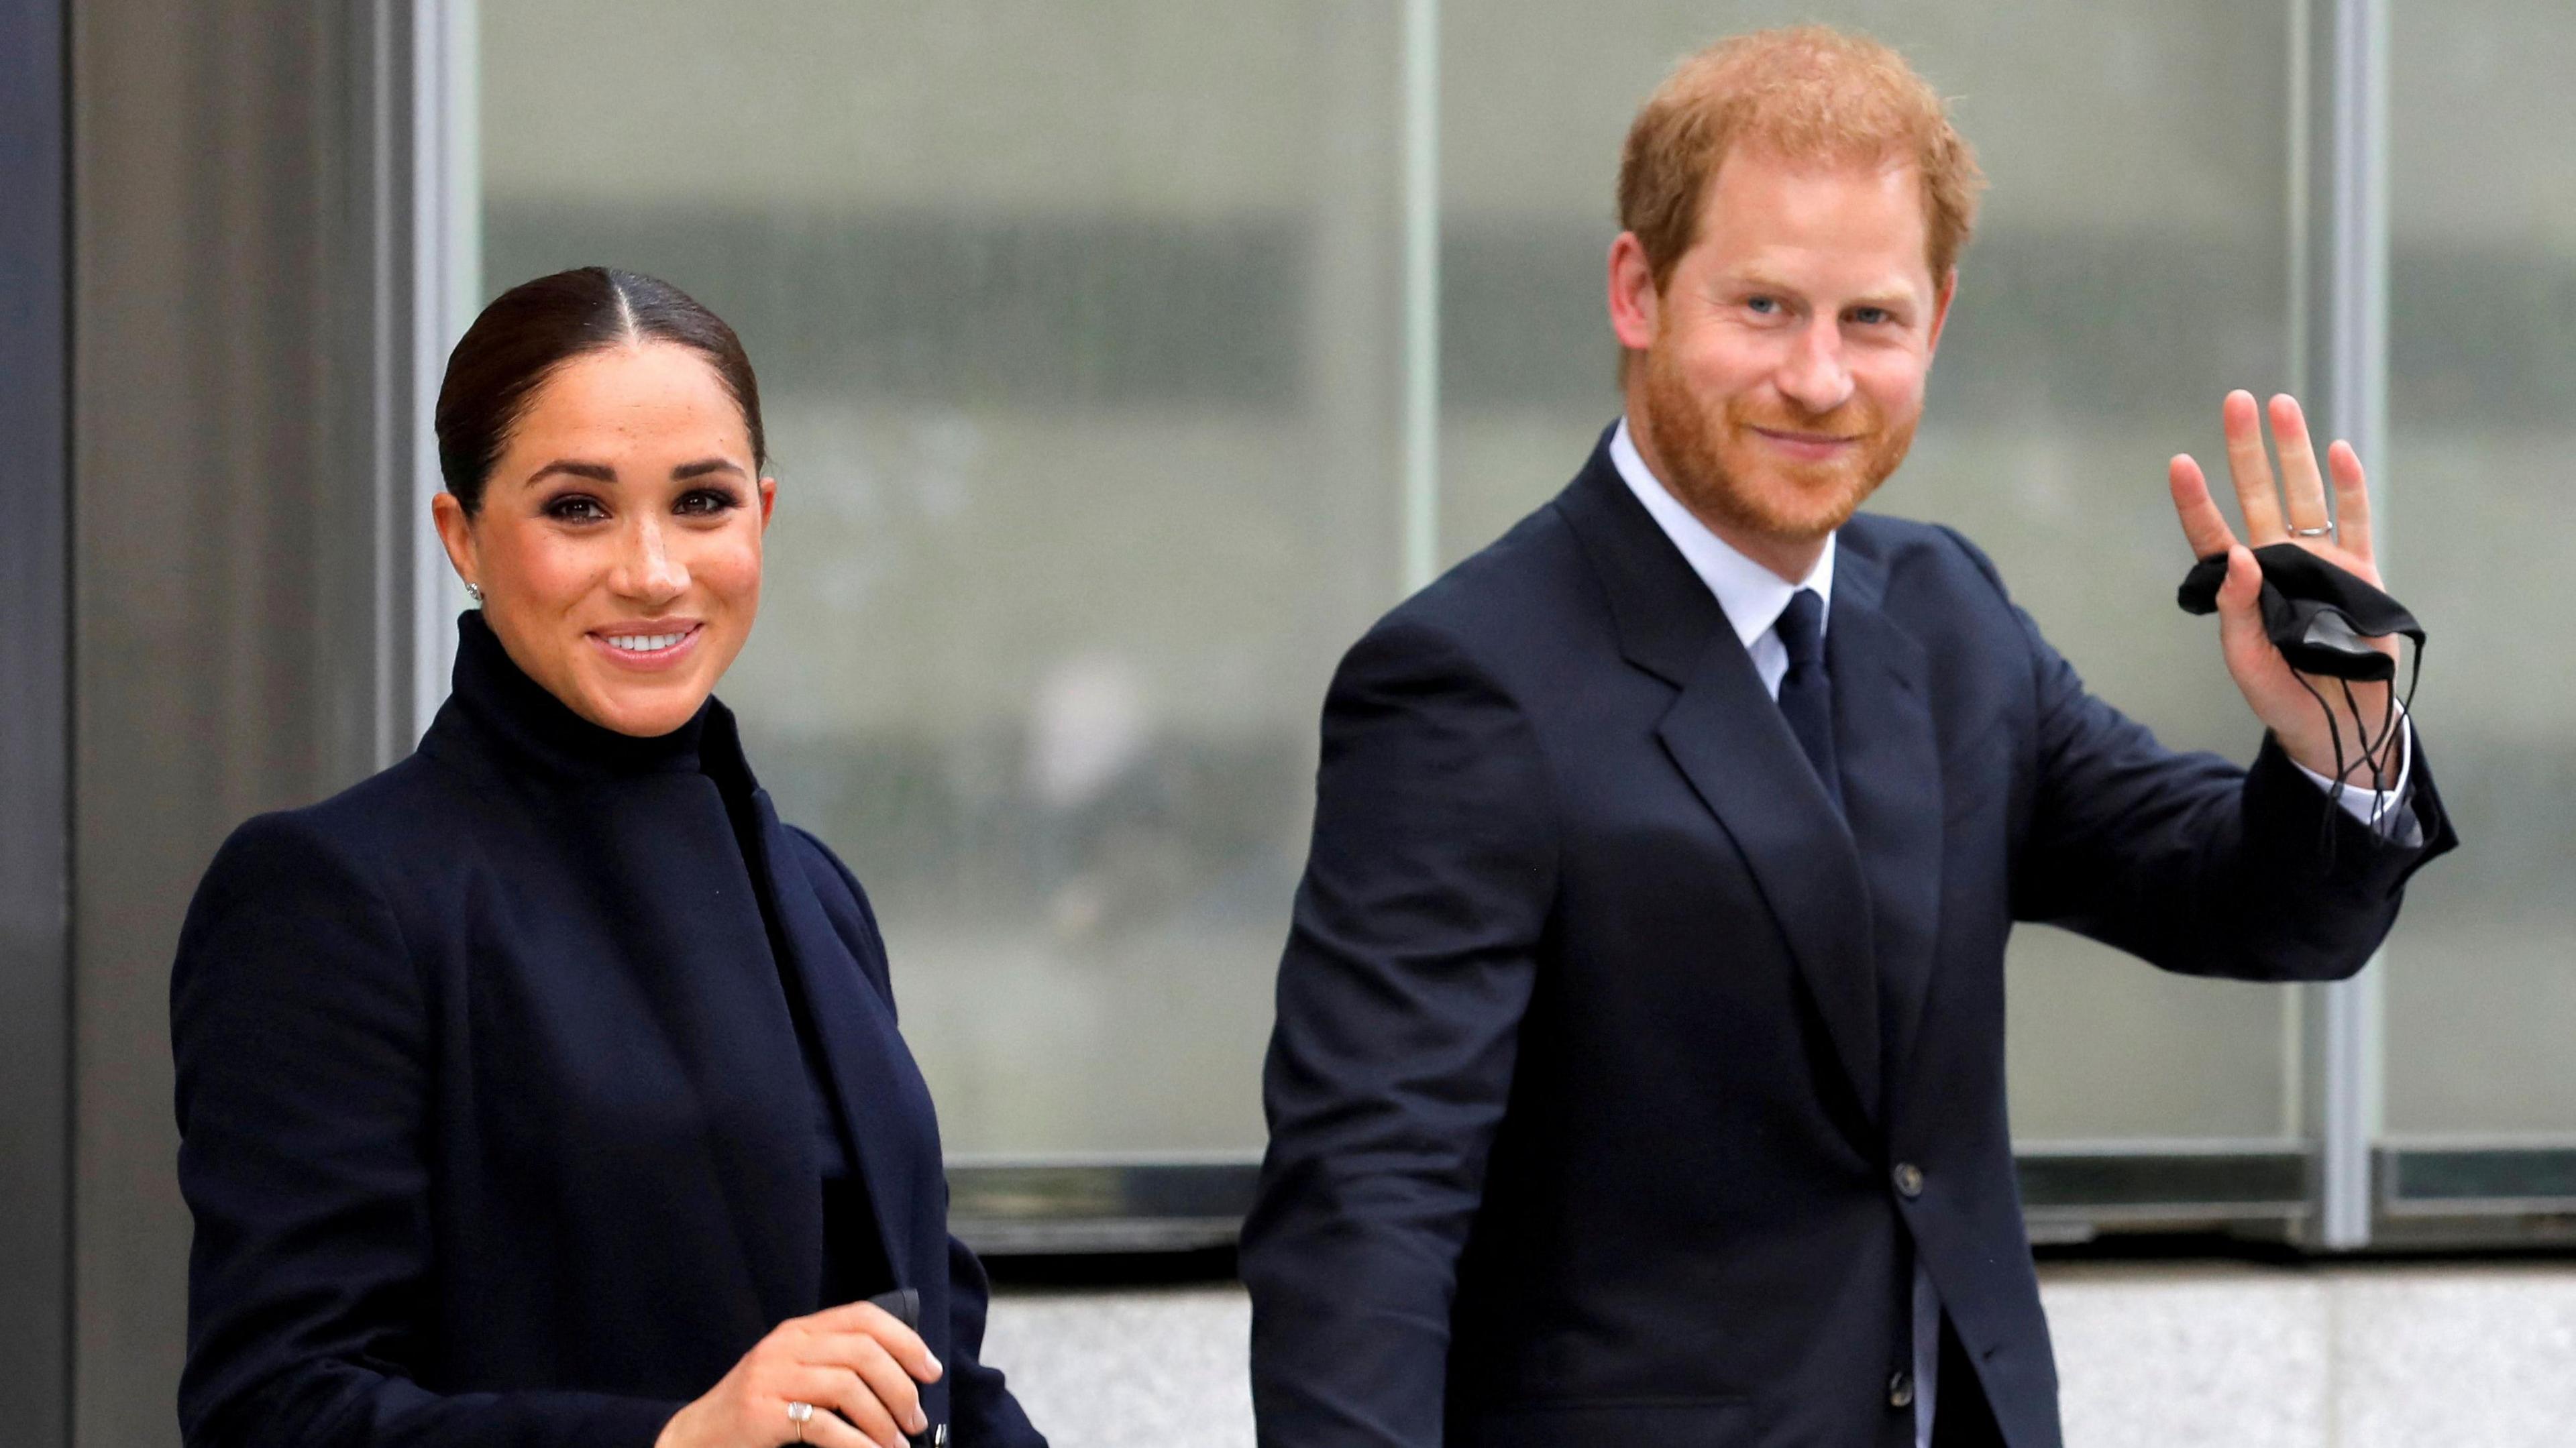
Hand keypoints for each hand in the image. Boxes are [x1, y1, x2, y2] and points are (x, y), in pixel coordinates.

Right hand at [654, 1299, 941, 1447]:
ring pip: (849, 1385)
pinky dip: (857, 1444)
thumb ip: (837, 1364)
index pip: (863, 1317)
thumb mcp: (796, 1374)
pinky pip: (824, 1424)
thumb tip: (903, 1378)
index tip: (930, 1370)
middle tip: (915, 1420)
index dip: (905, 1340)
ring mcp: (771, 1377)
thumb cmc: (757, 1411)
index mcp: (799, 1330)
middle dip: (900, 1387)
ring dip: (883, 1420)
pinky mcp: (761, 1412)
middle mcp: (785, 1345)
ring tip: (896, 1445)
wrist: (695, 1438)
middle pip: (863, 1351)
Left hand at [2168, 390, 2399, 786]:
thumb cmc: (2281, 694)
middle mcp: (2277, 562)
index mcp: (2240, 584)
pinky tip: (2338, 449)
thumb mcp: (2246, 660)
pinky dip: (2348, 486)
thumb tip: (2237, 554)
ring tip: (2281, 406)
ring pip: (2304, 495)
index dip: (2195, 500)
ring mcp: (2320, 562)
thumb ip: (2237, 610)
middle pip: (2258, 494)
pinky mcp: (2361, 572)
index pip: (2211, 534)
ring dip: (2294, 451)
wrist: (2336, 723)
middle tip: (2237, 401)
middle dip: (2247, 449)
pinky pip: (2353, 521)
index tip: (2179, 462)